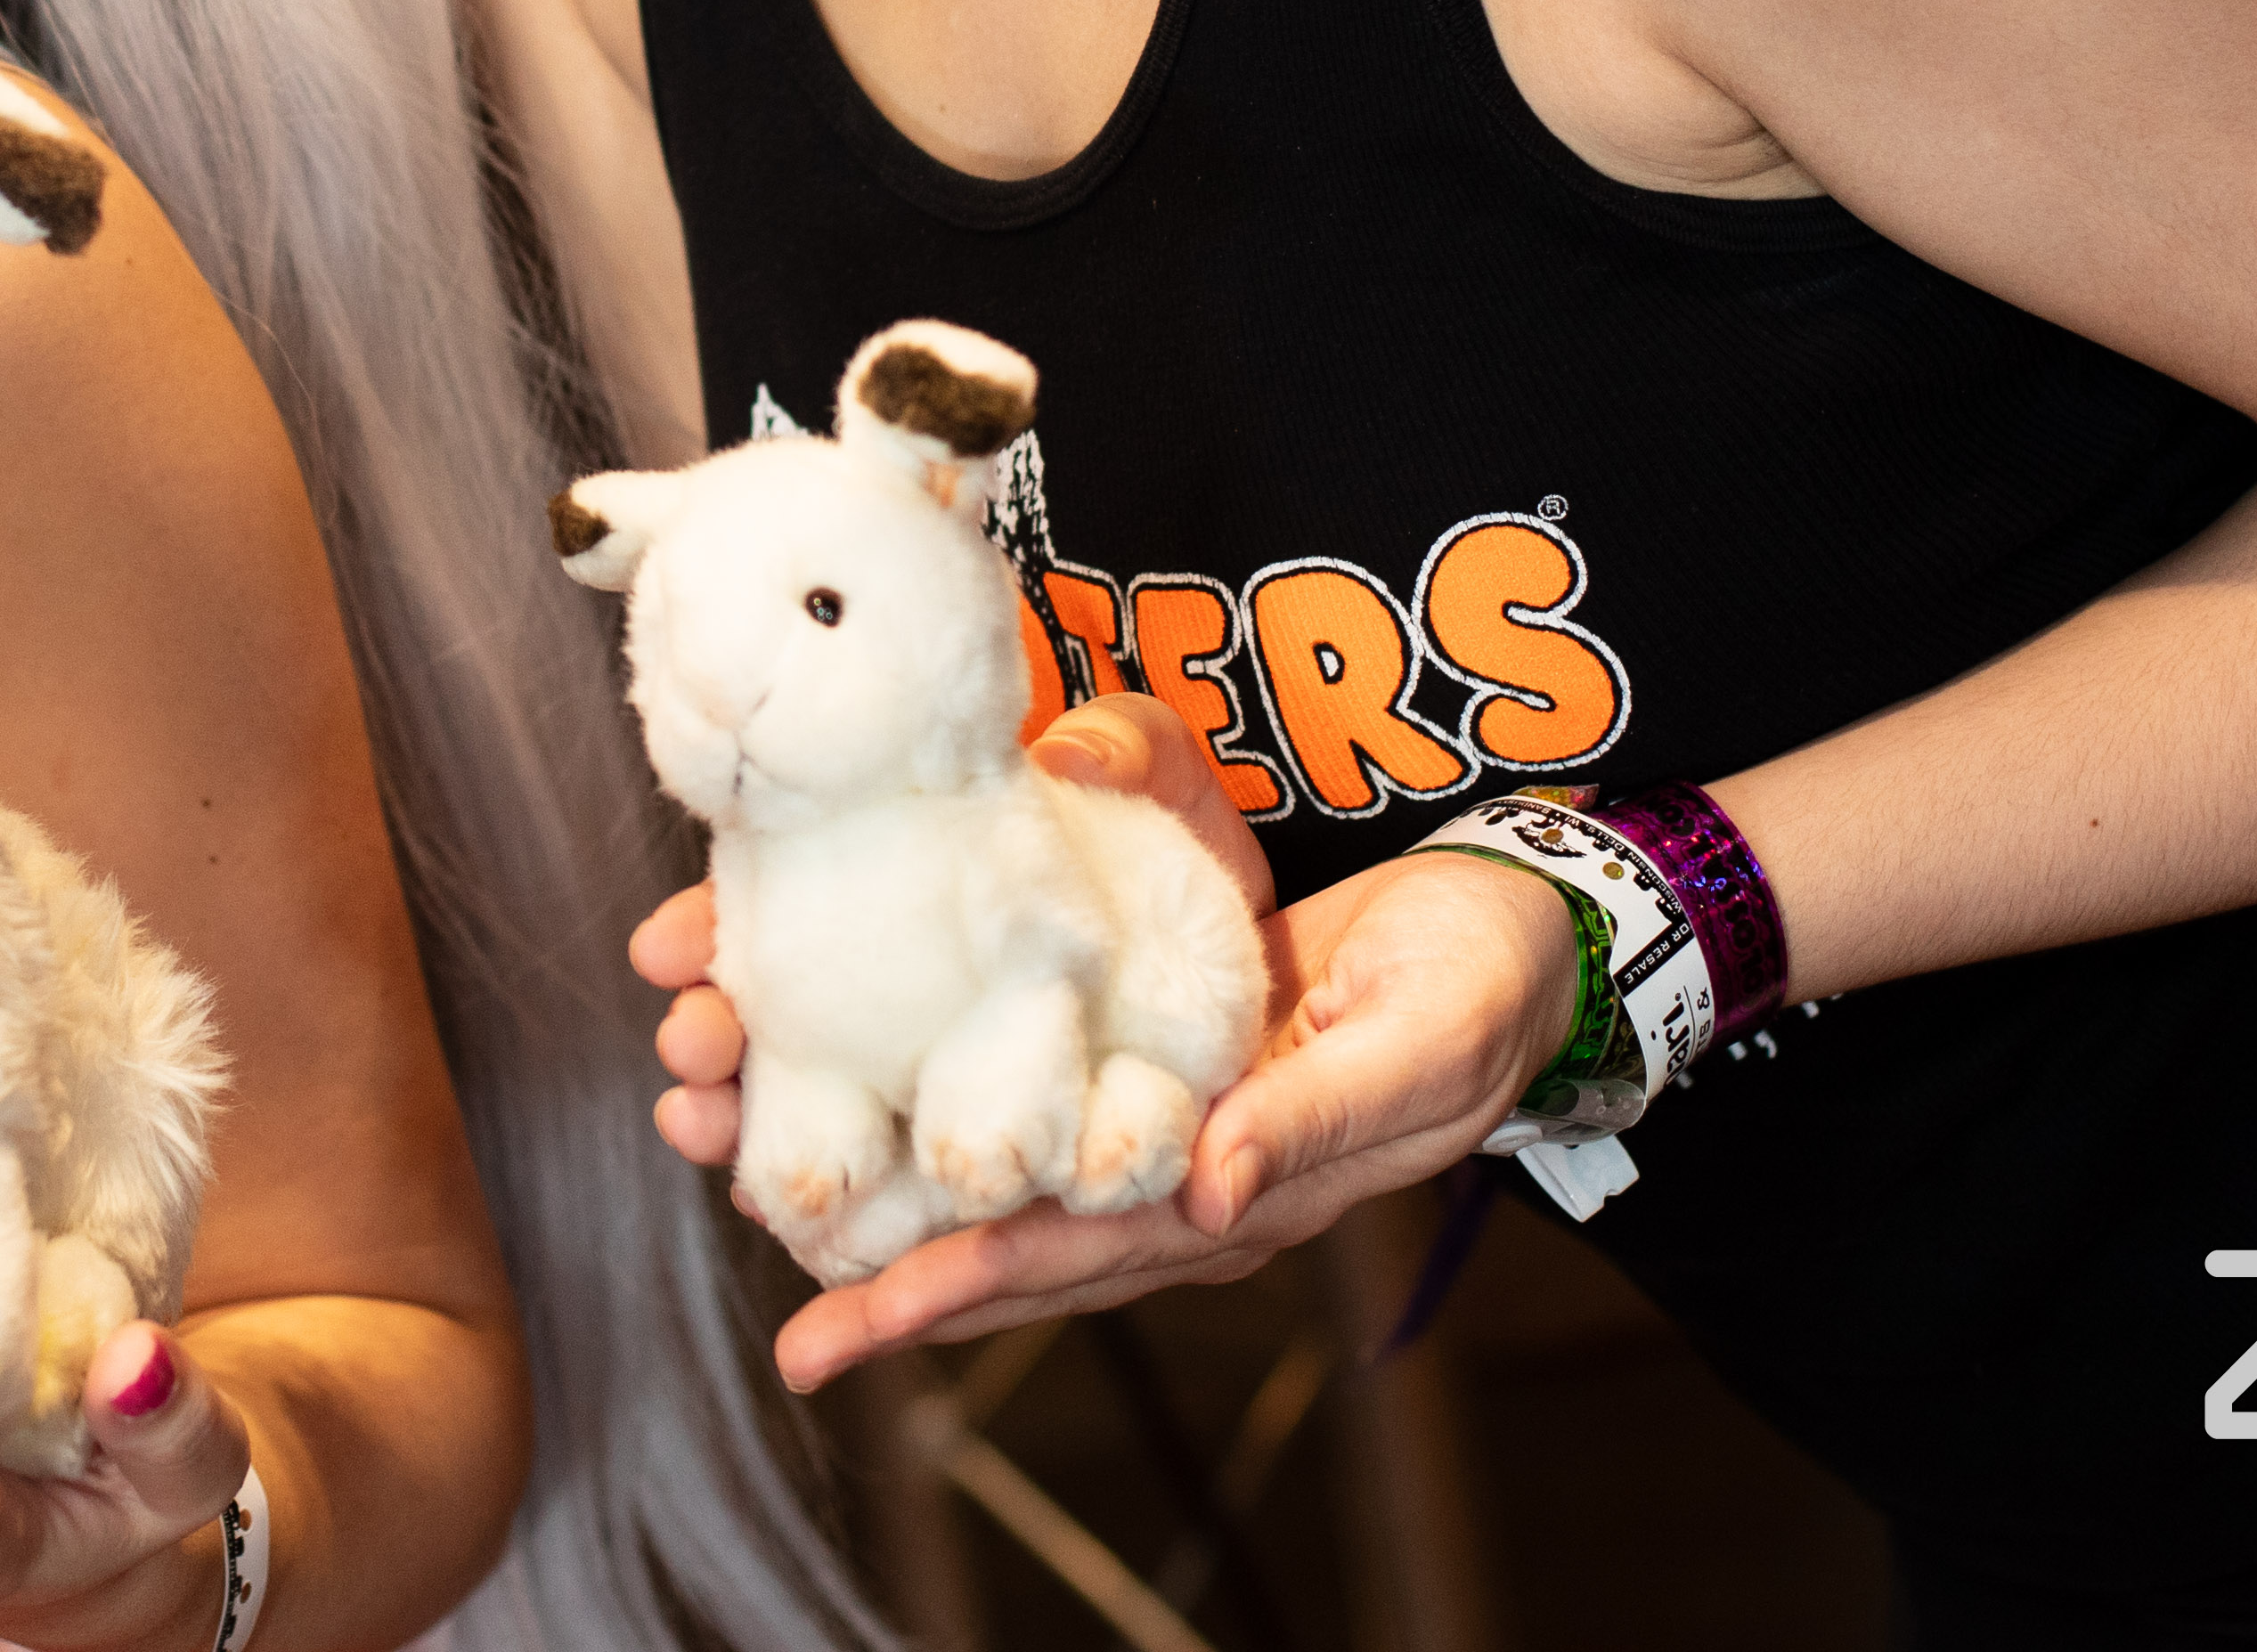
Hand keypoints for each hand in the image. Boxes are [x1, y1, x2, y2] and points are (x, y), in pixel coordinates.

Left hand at [627, 705, 1585, 1392]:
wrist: (1522, 938)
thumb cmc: (1479, 986)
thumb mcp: (1419, 1039)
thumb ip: (1316, 1114)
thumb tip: (1205, 1184)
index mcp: (1240, 1195)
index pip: (1072, 1254)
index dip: (955, 1286)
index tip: (844, 1317)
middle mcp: (1179, 1182)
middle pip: (1003, 1238)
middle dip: (873, 1257)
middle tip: (743, 1242)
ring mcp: (1158, 1129)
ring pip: (993, 1172)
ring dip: (872, 1171)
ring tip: (734, 1136)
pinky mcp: (1145, 1058)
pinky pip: (1020, 1101)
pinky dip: (929, 1095)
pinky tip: (843, 1083)